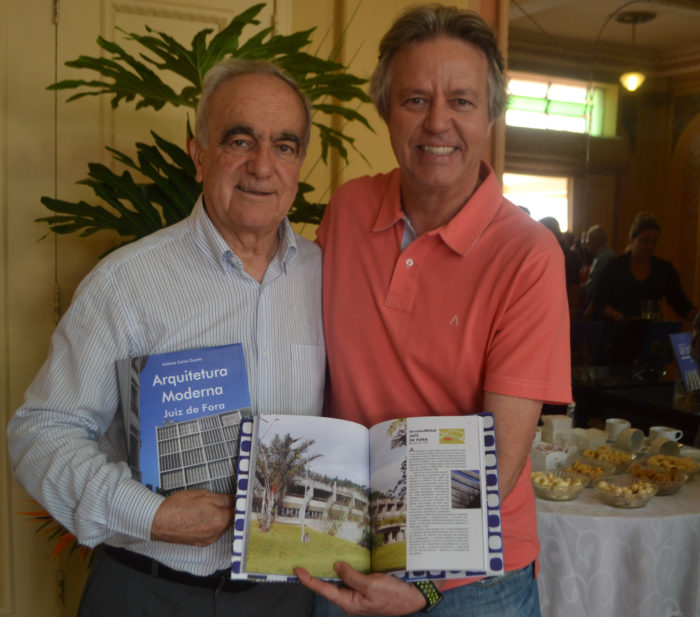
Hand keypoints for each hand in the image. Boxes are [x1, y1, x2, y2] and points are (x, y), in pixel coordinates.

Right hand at [150, 490, 234, 545]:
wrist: (157, 521)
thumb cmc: (178, 506)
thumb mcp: (204, 495)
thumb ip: (224, 498)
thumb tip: (237, 499)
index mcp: (220, 521)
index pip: (238, 512)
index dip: (240, 503)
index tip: (241, 498)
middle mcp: (216, 534)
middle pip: (230, 520)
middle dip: (229, 510)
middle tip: (223, 499)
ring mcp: (207, 540)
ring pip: (220, 526)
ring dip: (219, 517)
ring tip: (208, 507)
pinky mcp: (199, 543)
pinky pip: (211, 532)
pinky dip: (210, 524)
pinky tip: (201, 516)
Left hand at [294, 561, 432, 615]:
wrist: (412, 597)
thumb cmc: (393, 595)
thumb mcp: (370, 585)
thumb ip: (351, 576)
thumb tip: (336, 566)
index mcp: (349, 602)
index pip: (323, 589)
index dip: (309, 580)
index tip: (297, 570)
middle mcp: (350, 599)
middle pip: (329, 585)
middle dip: (317, 574)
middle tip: (305, 560)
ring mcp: (357, 594)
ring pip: (340, 580)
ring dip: (331, 570)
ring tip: (319, 557)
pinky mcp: (365, 587)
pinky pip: (350, 577)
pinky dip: (345, 568)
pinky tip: (342, 560)